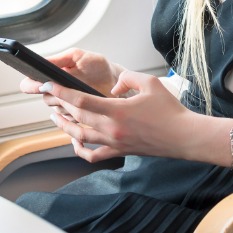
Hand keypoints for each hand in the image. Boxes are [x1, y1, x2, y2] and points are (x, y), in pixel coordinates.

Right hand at [20, 48, 123, 121]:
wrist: (114, 79)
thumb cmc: (97, 65)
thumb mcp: (78, 56)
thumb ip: (60, 58)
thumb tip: (42, 62)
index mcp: (52, 76)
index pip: (29, 84)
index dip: (31, 86)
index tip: (42, 85)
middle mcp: (55, 91)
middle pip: (44, 98)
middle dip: (57, 94)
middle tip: (70, 88)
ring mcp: (65, 104)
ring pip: (57, 110)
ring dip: (69, 102)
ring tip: (85, 92)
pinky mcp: (75, 115)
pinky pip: (69, 119)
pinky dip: (78, 111)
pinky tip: (89, 103)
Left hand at [43, 70, 196, 162]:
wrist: (182, 135)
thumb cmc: (169, 110)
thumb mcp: (150, 83)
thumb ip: (128, 78)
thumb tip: (113, 86)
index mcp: (117, 110)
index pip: (81, 100)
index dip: (62, 92)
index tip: (49, 85)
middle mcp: (111, 129)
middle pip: (77, 116)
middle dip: (60, 105)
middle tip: (50, 96)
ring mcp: (114, 143)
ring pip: (80, 136)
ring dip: (64, 126)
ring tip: (55, 117)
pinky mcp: (119, 151)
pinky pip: (93, 155)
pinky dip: (79, 149)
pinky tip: (75, 141)